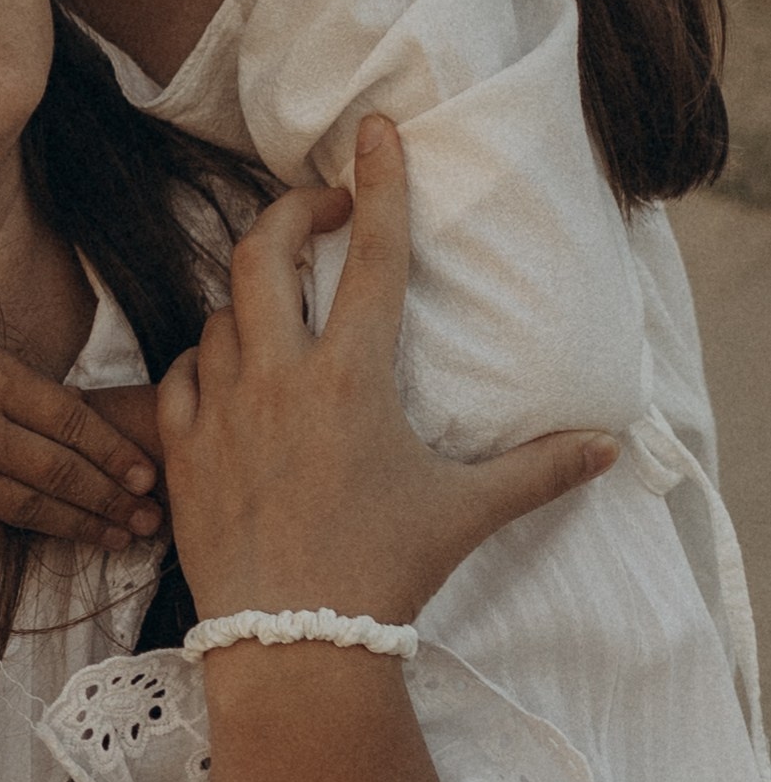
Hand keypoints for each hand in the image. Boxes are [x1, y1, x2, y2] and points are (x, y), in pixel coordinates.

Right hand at [0, 320, 161, 549]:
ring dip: (79, 526)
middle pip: (61, 472)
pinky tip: (44, 539)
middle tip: (151, 520)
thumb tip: (71, 422)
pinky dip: (14, 533)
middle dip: (111, 499)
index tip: (147, 474)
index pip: (72, 420)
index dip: (114, 452)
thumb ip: (15, 385)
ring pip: (29, 508)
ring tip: (118, 538)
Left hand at [159, 116, 619, 624]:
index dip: (376, 184)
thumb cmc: (384, 574)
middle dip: (286, 212)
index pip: (369, 255)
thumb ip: (536, 471)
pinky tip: (220, 376)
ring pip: (217, 314)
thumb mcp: (464, 513)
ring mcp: (220, 409)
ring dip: (247, 302)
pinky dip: (197, 364)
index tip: (375, 131)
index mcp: (351, 378)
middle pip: (262, 253)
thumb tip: (606, 446)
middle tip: (314, 212)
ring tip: (276, 316)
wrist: (295, 651)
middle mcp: (278, 377)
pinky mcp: (181, 447)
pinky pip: (176, 375)